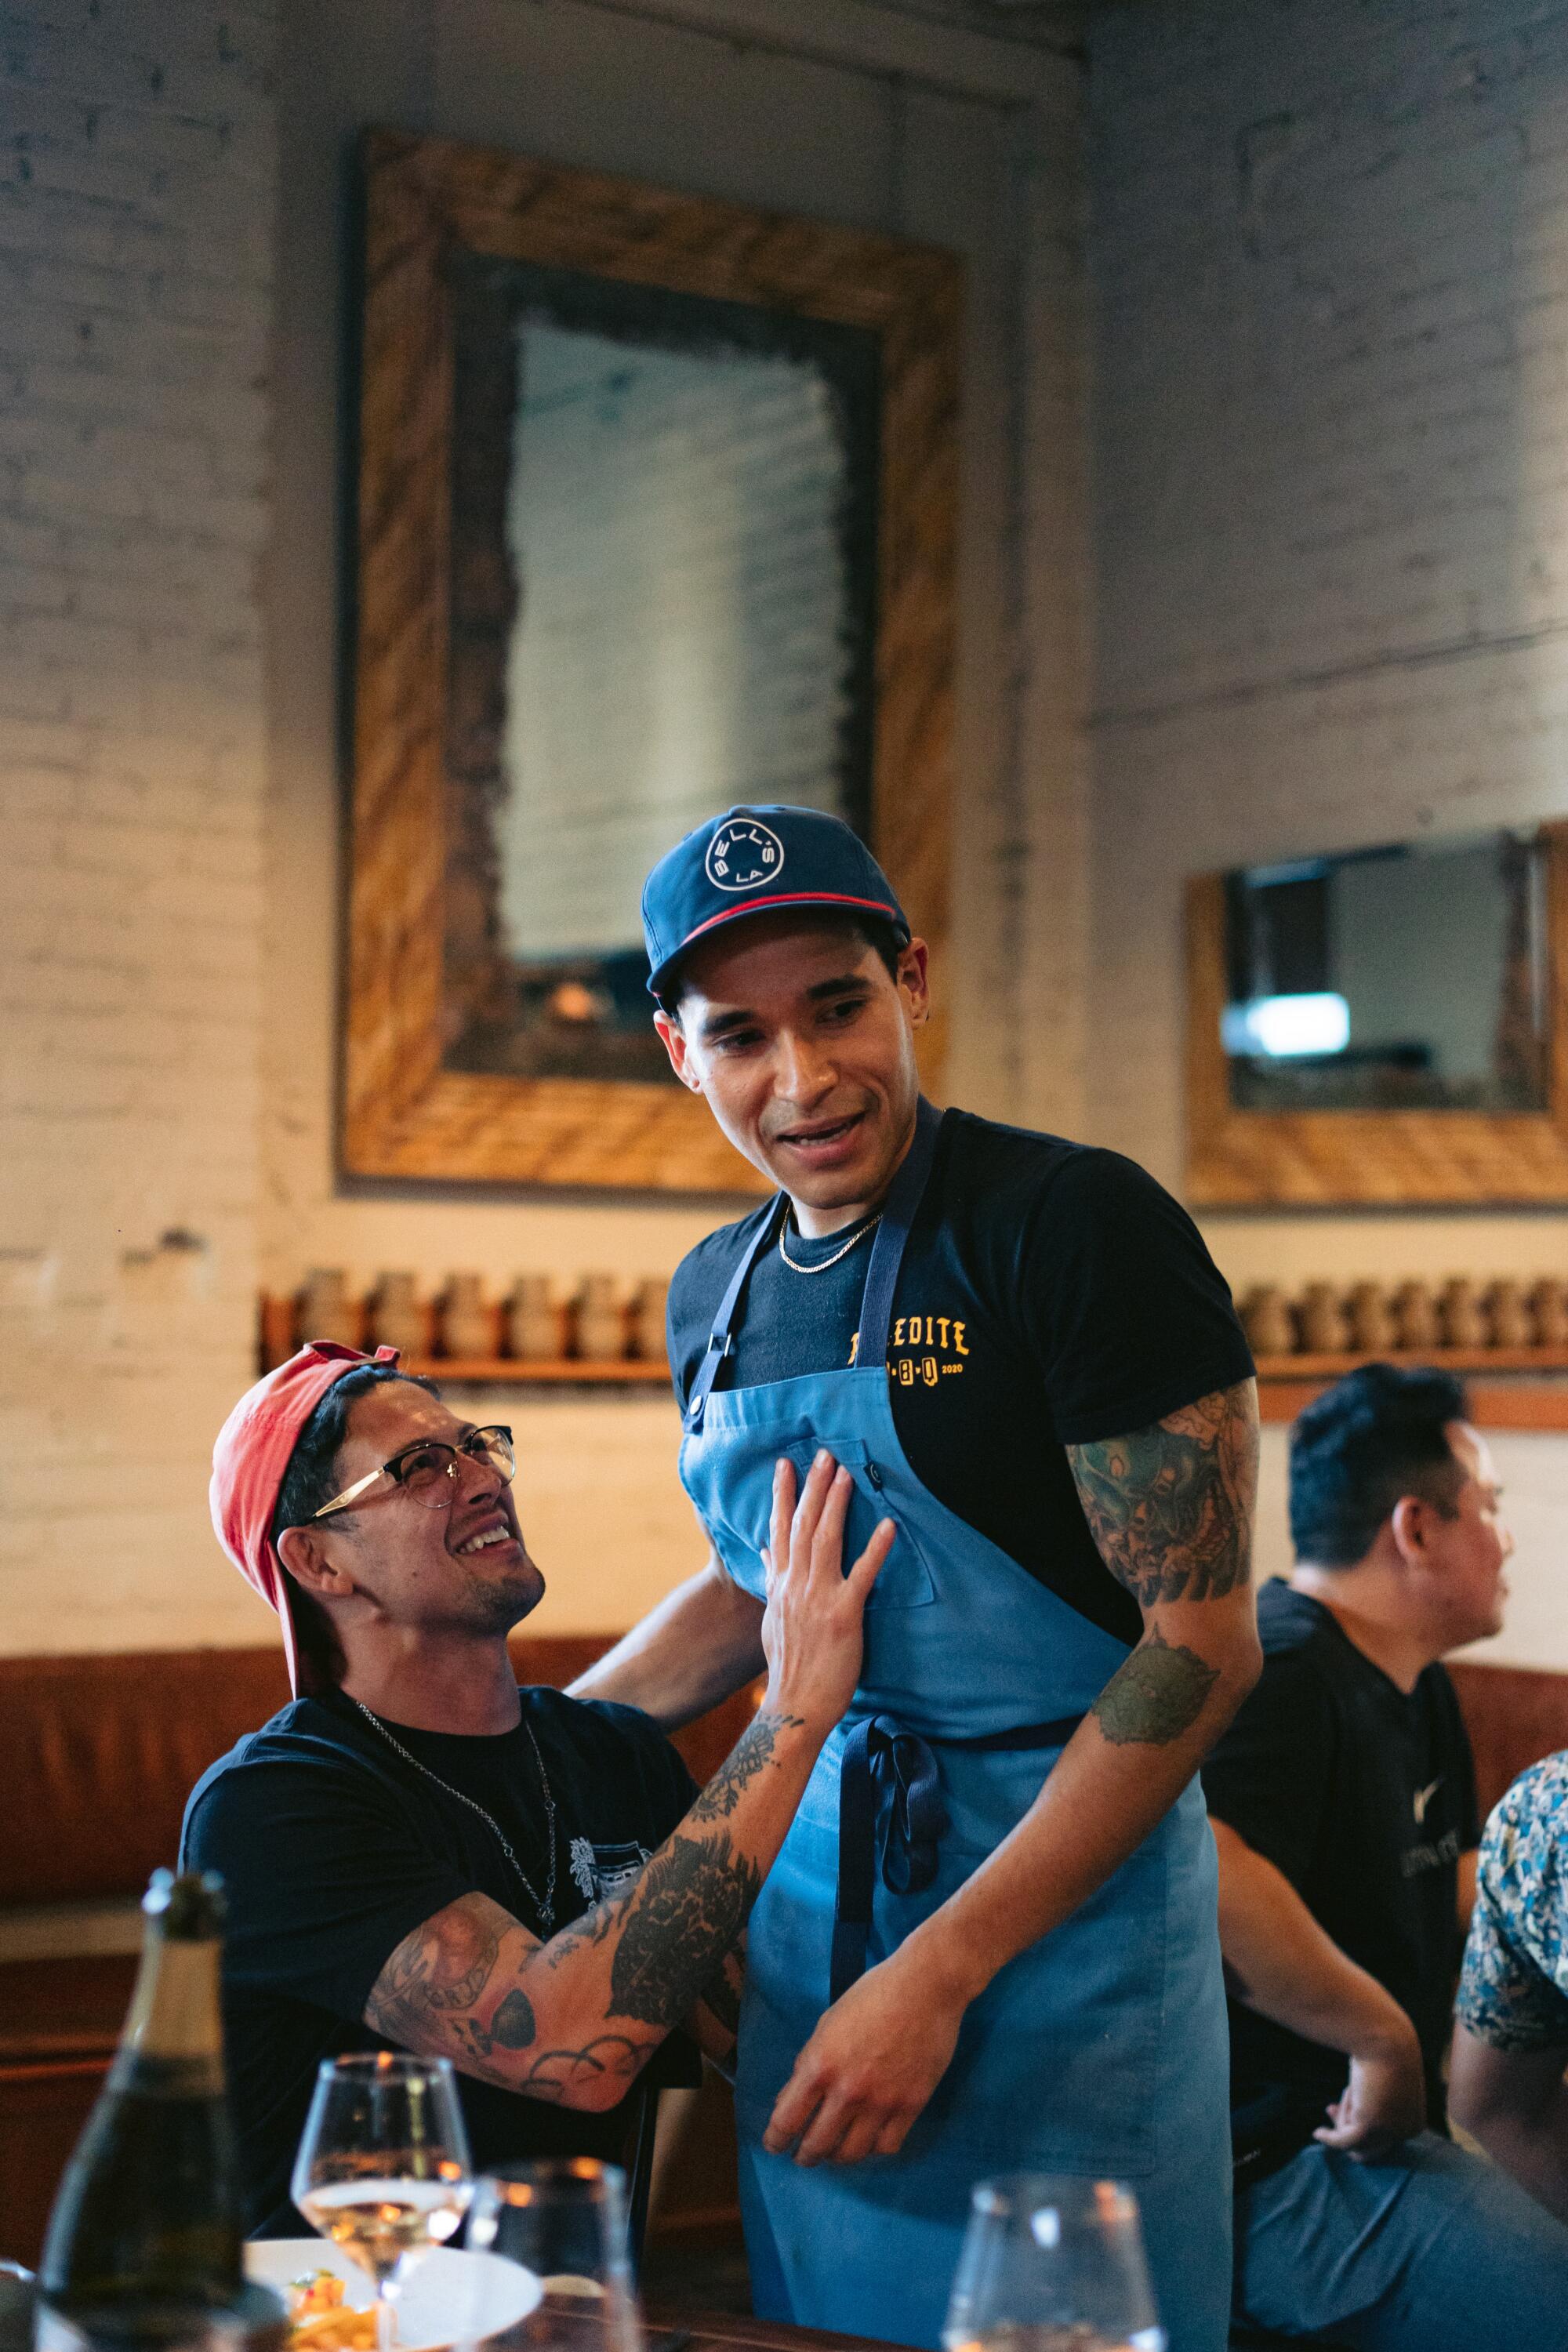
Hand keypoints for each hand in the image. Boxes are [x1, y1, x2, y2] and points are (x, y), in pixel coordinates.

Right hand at [759, 1453, 892, 1736]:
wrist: (794, 1705)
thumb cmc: (788, 1664)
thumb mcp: (772, 1617)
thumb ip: (771, 1580)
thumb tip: (766, 1551)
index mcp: (780, 1585)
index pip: (778, 1530)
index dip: (782, 1495)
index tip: (786, 1465)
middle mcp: (795, 1584)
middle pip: (802, 1525)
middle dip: (813, 1487)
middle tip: (824, 1455)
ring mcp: (818, 1597)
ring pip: (826, 1540)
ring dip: (837, 1505)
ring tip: (846, 1475)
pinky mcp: (844, 1614)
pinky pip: (862, 1575)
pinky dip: (876, 1548)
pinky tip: (889, 1525)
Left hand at [763, 1946, 963, 2164]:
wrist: (925, 1987)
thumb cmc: (871, 1995)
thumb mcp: (827, 2023)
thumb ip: (808, 2062)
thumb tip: (790, 2100)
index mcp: (820, 2065)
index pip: (787, 2120)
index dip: (776, 2140)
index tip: (774, 2145)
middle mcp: (848, 2091)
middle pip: (818, 2145)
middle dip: (805, 2155)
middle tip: (803, 2156)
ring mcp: (881, 2102)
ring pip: (852, 2154)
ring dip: (837, 2157)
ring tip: (834, 2151)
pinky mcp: (911, 2106)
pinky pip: (886, 2146)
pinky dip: (873, 2148)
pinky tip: (868, 2139)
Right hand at [1314, 2023, 1425, 2159]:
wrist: (1385, 2038)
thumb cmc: (1383, 2051)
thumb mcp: (1381, 2081)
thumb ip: (1372, 2102)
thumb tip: (1343, 2114)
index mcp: (1414, 2124)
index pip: (1383, 2141)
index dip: (1359, 2126)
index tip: (1337, 2107)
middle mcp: (1404, 2134)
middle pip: (1369, 2148)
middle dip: (1349, 2129)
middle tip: (1330, 2107)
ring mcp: (1388, 2132)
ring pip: (1354, 2142)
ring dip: (1342, 2117)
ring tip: (1343, 2091)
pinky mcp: (1369, 2126)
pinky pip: (1342, 2141)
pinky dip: (1329, 2138)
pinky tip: (1317, 2133)